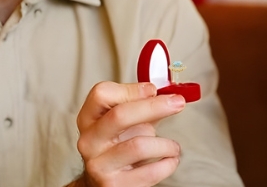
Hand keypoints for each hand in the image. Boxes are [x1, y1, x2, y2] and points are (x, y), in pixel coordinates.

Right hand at [70, 82, 185, 186]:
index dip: (131, 89)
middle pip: (120, 115)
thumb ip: (142, 105)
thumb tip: (166, 95)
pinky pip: (150, 171)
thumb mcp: (126, 123)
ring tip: (173, 147)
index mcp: (89, 119)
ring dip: (166, 144)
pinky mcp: (114, 185)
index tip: (153, 90)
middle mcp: (89, 141)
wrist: (105, 183)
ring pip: (139, 146)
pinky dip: (168, 163)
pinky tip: (169, 160)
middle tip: (178, 103)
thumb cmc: (119, 146)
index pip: (102, 94)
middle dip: (154, 106)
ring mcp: (99, 165)